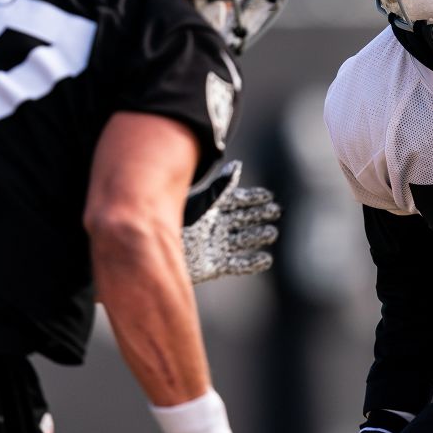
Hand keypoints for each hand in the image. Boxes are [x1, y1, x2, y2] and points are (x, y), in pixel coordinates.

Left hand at [182, 161, 278, 283]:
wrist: (156, 255)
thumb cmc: (175, 225)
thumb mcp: (200, 204)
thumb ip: (220, 188)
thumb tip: (237, 166)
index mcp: (207, 210)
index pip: (234, 201)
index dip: (252, 198)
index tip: (268, 196)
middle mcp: (212, 227)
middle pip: (241, 219)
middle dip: (259, 215)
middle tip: (276, 211)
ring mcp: (213, 246)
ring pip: (242, 240)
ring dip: (257, 236)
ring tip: (272, 233)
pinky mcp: (213, 266)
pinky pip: (237, 264)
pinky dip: (252, 263)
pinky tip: (266, 259)